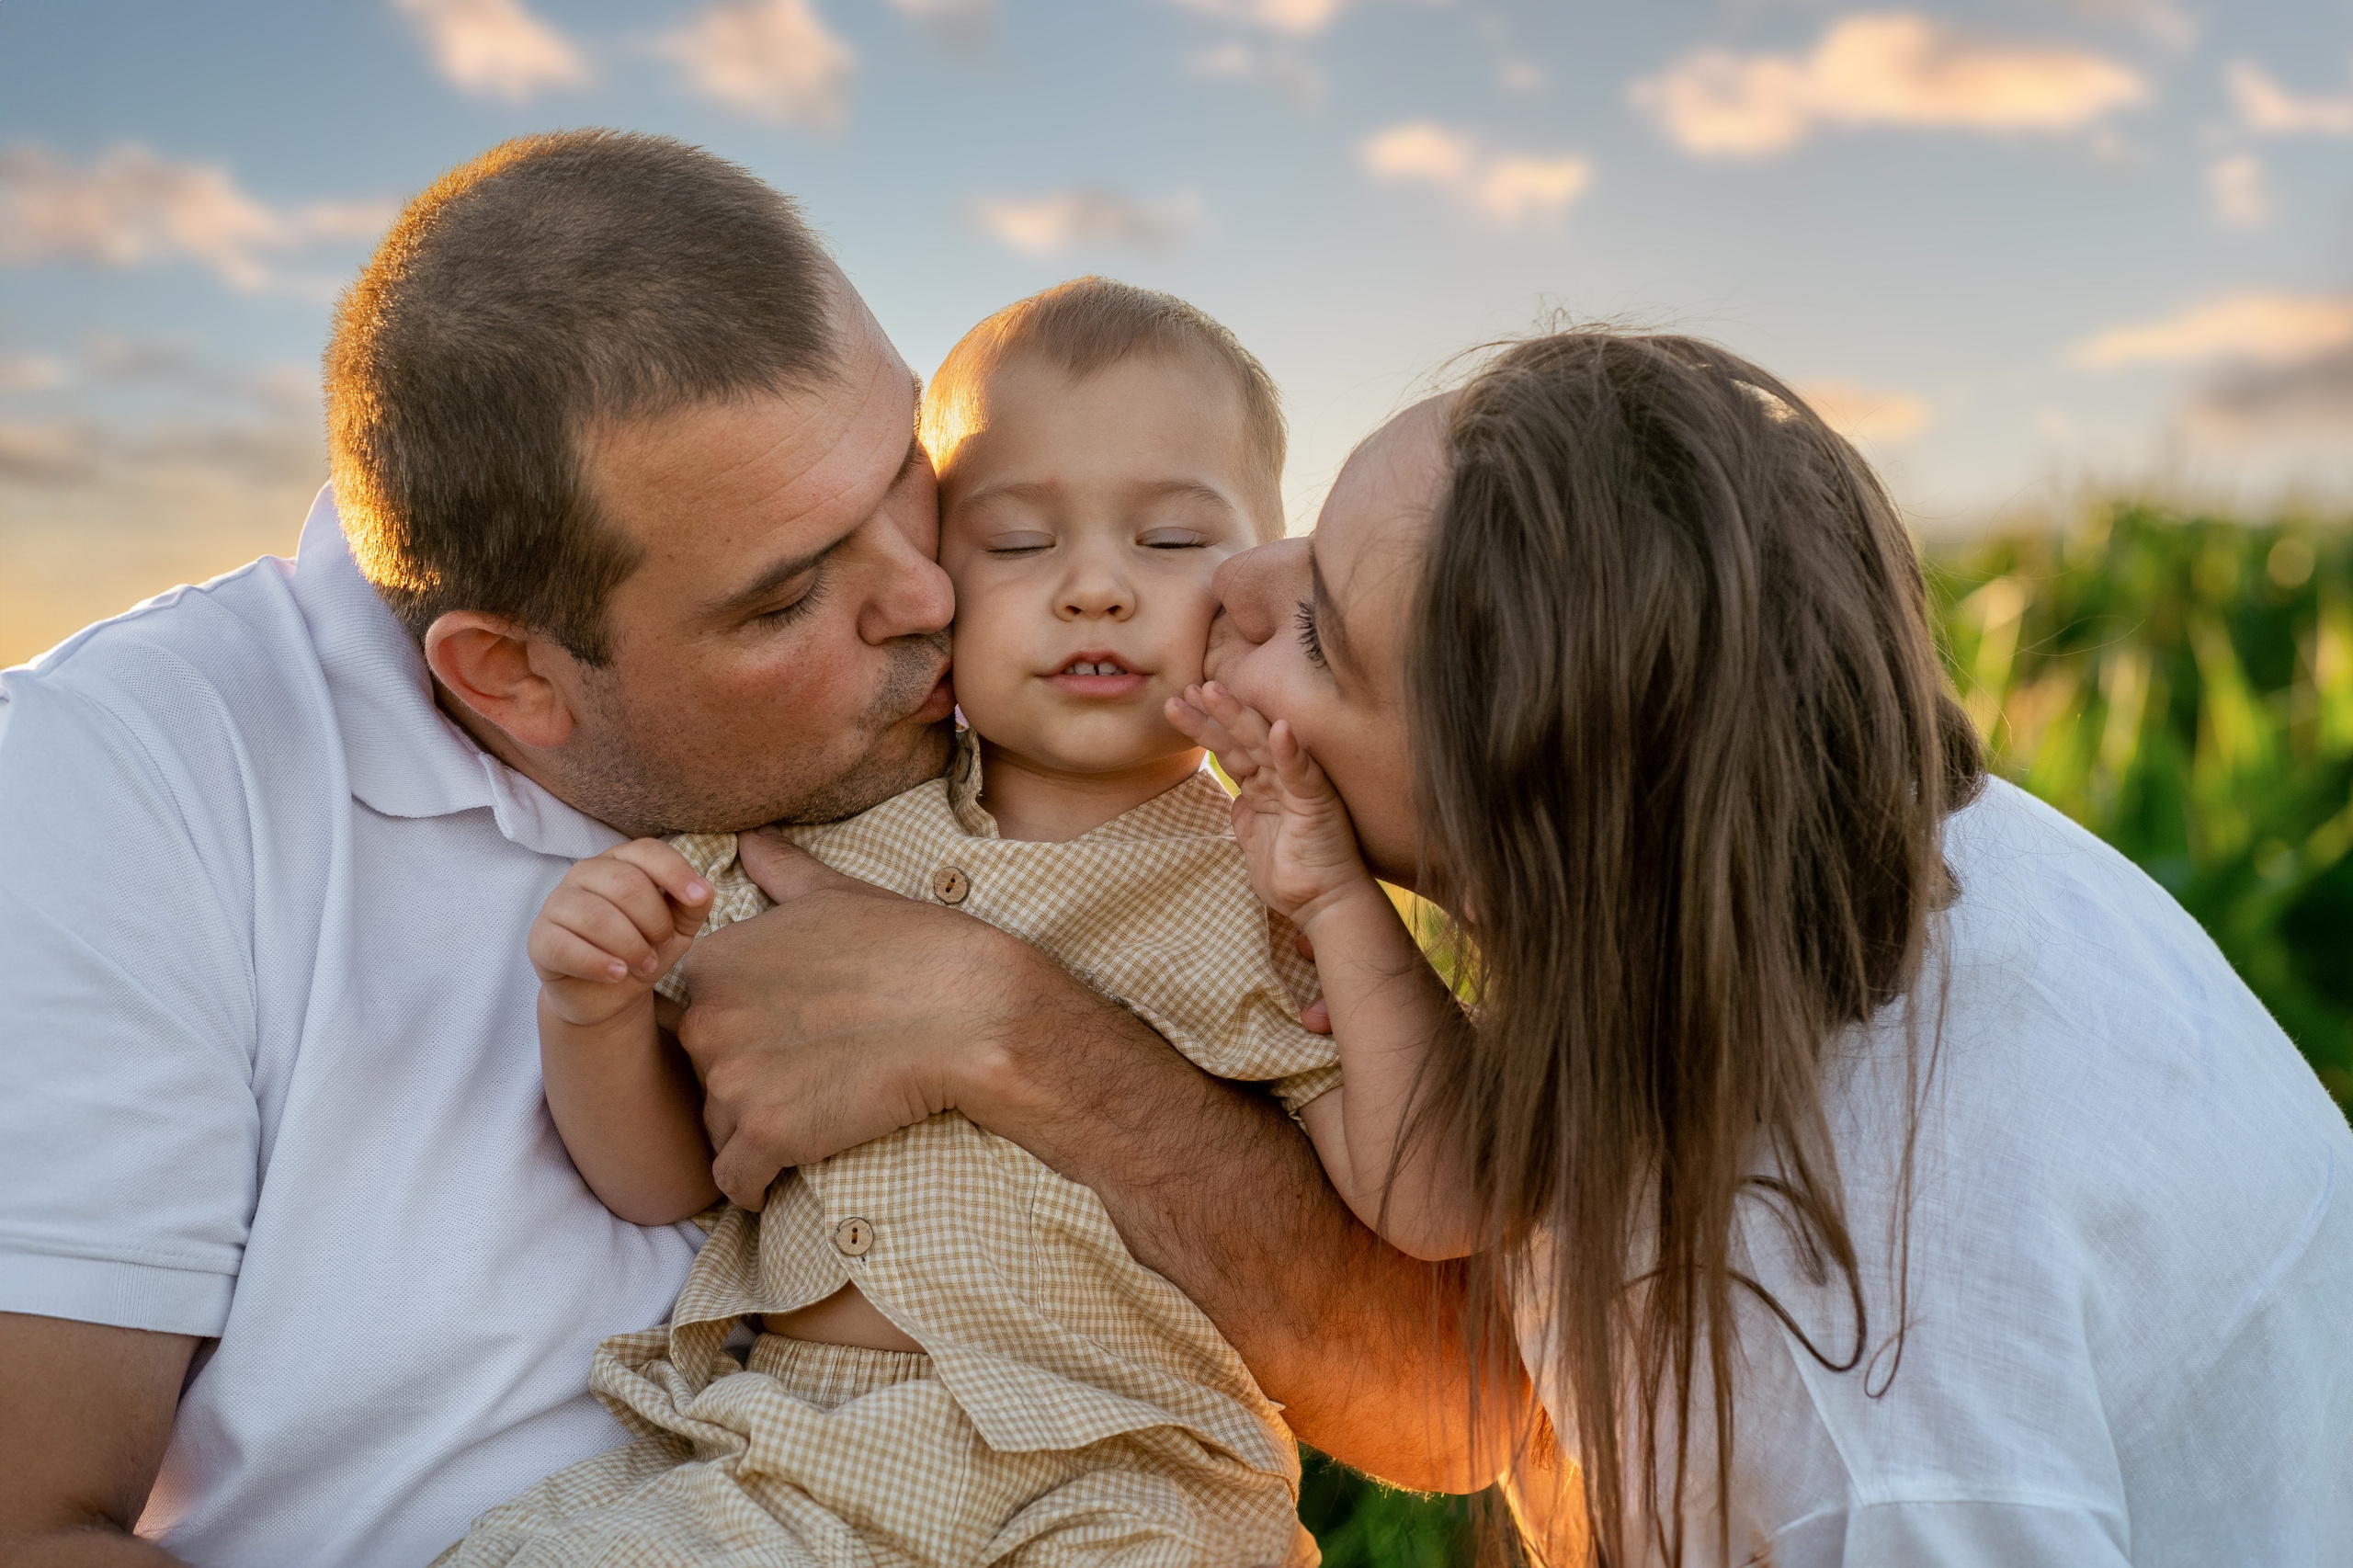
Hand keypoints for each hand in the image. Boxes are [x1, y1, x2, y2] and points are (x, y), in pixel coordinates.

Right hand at [529, 840, 711, 1030]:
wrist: (606, 994)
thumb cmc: (642, 949)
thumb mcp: (677, 929)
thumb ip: (693, 907)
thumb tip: (704, 888)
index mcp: (620, 861)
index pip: (647, 851)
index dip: (675, 873)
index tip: (696, 899)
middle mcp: (585, 873)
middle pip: (625, 884)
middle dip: (653, 920)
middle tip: (660, 946)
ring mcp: (558, 904)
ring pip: (596, 916)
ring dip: (630, 946)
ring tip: (644, 965)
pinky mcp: (540, 939)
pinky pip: (566, 946)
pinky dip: (599, 963)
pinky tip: (617, 974)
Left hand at [676, 834, 1053, 1207]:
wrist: (969, 1011)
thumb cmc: (912, 948)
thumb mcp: (838, 894)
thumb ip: (780, 872)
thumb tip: (749, 841)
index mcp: (715, 961)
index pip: (695, 1013)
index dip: (738, 1031)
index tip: (779, 1042)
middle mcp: (706, 1019)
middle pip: (701, 1073)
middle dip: (741, 1083)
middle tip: (799, 1083)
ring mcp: (733, 1079)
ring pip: (716, 1126)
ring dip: (749, 1133)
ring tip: (804, 1123)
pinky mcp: (766, 1133)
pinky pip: (735, 1179)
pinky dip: (753, 1186)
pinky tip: (778, 1181)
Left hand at [1165, 681, 1378, 926]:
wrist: (1325, 905)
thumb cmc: (1294, 877)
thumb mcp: (1256, 842)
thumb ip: (1246, 816)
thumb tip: (1236, 801)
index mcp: (1265, 786)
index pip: (1229, 749)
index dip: (1205, 726)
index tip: (1179, 704)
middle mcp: (1281, 779)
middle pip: (1239, 739)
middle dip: (1210, 714)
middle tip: (1183, 688)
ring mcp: (1298, 787)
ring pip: (1261, 745)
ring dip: (1236, 717)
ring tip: (1210, 691)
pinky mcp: (1316, 802)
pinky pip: (1301, 773)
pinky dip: (1289, 751)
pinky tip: (1278, 729)